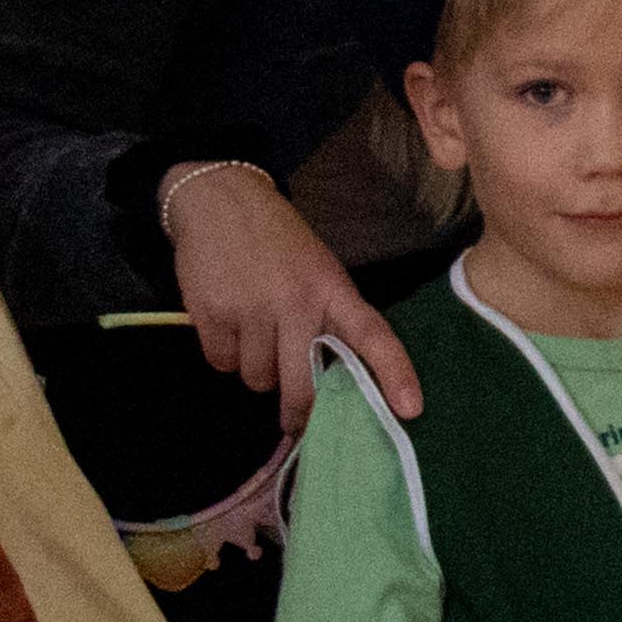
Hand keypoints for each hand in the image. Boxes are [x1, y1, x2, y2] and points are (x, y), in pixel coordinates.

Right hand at [163, 163, 418, 429]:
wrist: (220, 200)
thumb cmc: (279, 243)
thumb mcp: (318, 270)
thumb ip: (327, 317)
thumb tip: (328, 380)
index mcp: (333, 289)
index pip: (373, 335)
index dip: (395, 374)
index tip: (410, 409)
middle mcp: (295, 302)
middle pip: (302, 385)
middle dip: (299, 412)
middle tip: (296, 421)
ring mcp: (251, 309)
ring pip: (258, 379)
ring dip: (257, 369)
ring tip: (254, 333)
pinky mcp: (211, 314)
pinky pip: (222, 363)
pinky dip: (225, 354)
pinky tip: (229, 324)